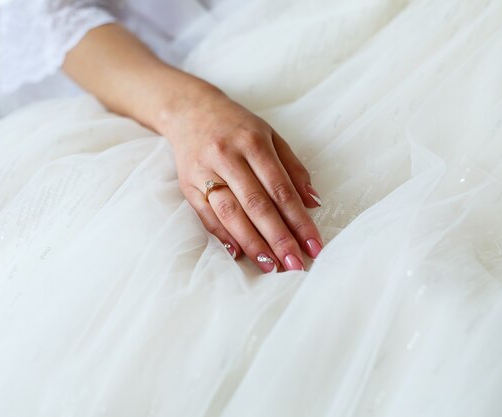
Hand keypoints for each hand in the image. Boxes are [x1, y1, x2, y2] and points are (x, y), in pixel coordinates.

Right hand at [161, 84, 322, 271]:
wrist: (189, 110)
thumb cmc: (236, 126)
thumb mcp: (270, 135)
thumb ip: (292, 168)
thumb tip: (313, 202)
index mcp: (253, 142)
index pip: (280, 189)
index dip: (298, 220)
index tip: (313, 245)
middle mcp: (227, 157)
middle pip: (256, 205)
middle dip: (278, 238)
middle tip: (294, 264)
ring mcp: (205, 172)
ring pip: (230, 213)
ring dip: (252, 242)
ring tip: (270, 265)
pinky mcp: (187, 185)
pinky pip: (206, 216)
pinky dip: (223, 236)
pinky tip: (239, 253)